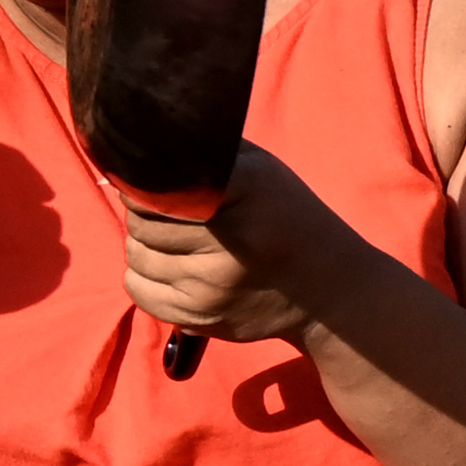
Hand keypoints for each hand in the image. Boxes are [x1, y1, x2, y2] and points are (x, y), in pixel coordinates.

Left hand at [113, 144, 360, 349]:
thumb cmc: (287, 218)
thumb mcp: (260, 171)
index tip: (151, 182)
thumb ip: (207, 154)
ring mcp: (212, 286)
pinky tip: (175, 269)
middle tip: (170, 213)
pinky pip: (138, 289)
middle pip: (141, 221)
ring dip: (146, 245)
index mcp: (246, 191)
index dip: (143, 181)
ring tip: (178, 242)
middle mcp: (229, 242)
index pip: (157, 184)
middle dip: (145, 214)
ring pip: (136, 255)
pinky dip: (145, 277)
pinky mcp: (199, 318)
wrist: (329, 290)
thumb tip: (139, 147)